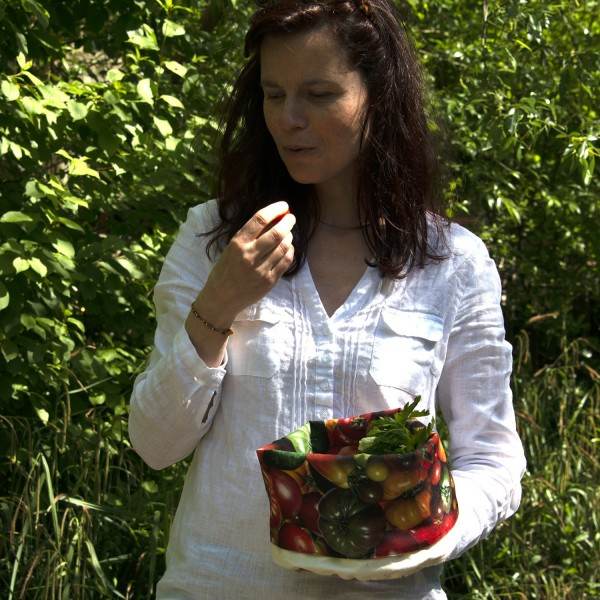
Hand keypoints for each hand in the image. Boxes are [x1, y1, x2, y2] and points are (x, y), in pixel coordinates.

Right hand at [196, 200, 295, 324]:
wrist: (221, 298)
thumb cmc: (225, 270)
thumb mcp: (231, 248)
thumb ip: (249, 235)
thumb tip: (273, 219)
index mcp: (238, 243)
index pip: (260, 219)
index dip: (275, 209)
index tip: (284, 206)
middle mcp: (249, 255)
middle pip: (277, 233)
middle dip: (288, 222)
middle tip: (291, 218)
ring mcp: (261, 269)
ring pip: (284, 246)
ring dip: (289, 236)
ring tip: (288, 234)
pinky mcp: (269, 281)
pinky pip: (286, 261)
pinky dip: (290, 251)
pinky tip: (288, 248)